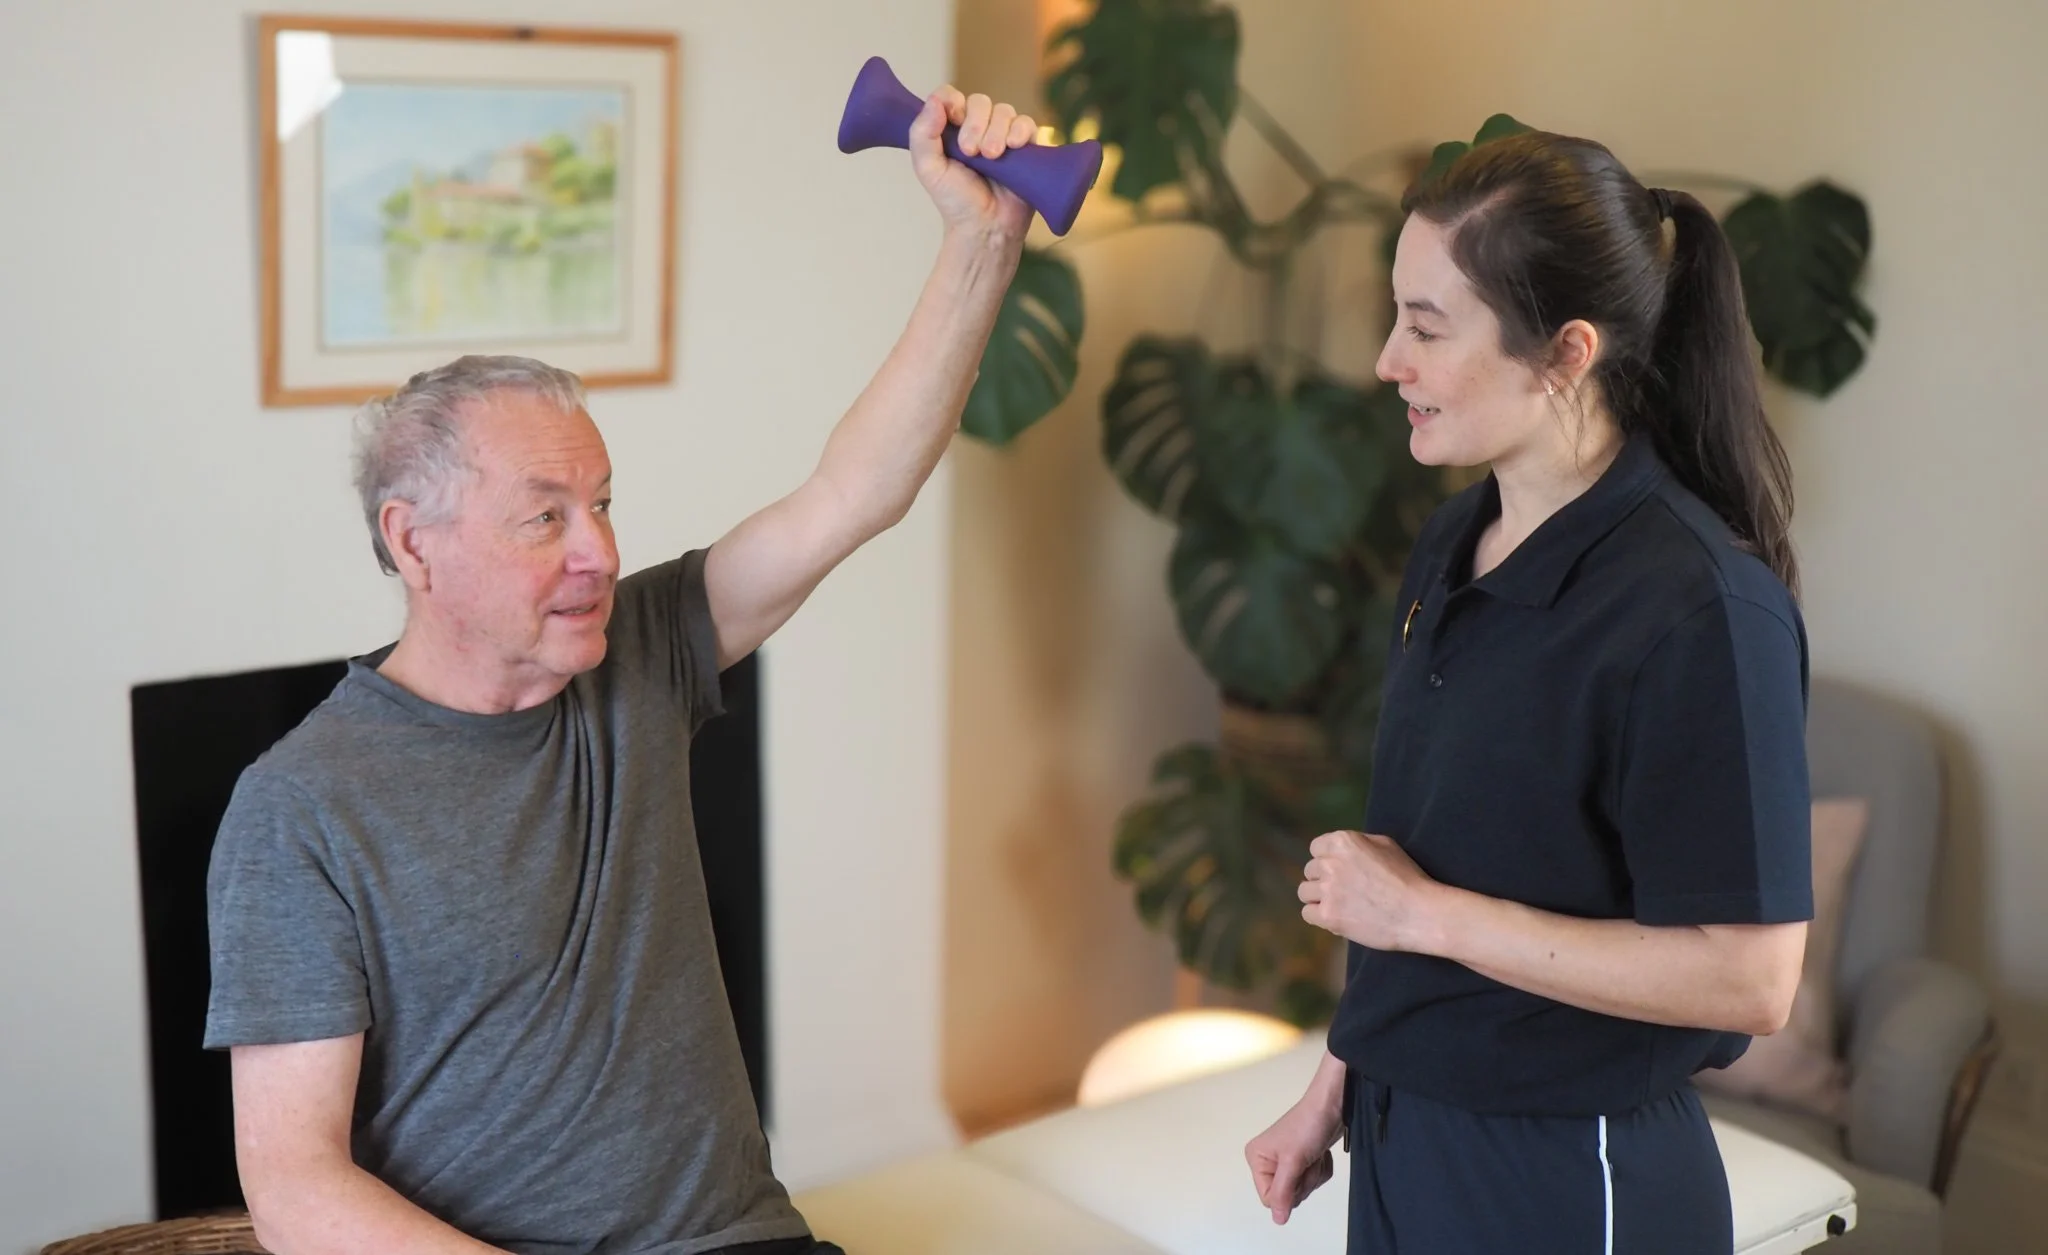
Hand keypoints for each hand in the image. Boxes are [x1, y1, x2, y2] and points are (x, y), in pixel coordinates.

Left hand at [908, 87, 1036, 242]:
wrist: (986, 227)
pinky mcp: (1026, 146)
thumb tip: (934, 100)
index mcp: (951, 129)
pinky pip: (1028, 124)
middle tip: (971, 152)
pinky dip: (1020, 131)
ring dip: (997, 130)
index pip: (951, 96)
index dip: (952, 102)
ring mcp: (1003, 135)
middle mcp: (978, 127)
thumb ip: (922, 134)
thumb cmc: (956, 201)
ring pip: (1004, 111)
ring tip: (992, 156)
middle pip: (980, 102)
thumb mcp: (928, 169)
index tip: (953, 120)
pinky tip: (1013, 147)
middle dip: (976, 124)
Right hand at [1245, 1090, 1344, 1224]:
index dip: (1287, 1191)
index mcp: (1257, 1159)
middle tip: (1306, 1160)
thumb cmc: (1308, 1126)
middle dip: (1303, 1181)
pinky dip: (1321, 1170)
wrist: (1332, 1106)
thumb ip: (1284, 1191)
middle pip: (1286, 1195)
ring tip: (1314, 1154)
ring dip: (1313, 1175)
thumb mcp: (1293, 1161)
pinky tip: (1320, 1154)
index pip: (1269, 1197)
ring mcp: (1286, 1162)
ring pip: (1301, 1189)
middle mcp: (1268, 1161)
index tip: (1296, 1172)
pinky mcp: (1302, 1161)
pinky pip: (1312, 1181)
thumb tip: (1278, 1219)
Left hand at [1299, 829, 1441, 951]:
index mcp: (1342, 842)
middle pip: (1310, 870)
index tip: (1340, 871)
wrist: (1419, 913)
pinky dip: (1319, 916)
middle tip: (1344, 890)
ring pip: (1304, 892)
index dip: (1327, 859)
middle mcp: (1330, 863)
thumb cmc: (1407, 878)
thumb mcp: (1386, 845)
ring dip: (1318, 897)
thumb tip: (1341, 849)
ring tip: (1338, 904)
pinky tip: (1335, 916)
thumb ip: (1359, 842)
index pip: (1316, 848)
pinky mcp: (1328, 916)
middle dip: (1323, 879)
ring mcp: (1328, 890)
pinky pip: (1307, 913)